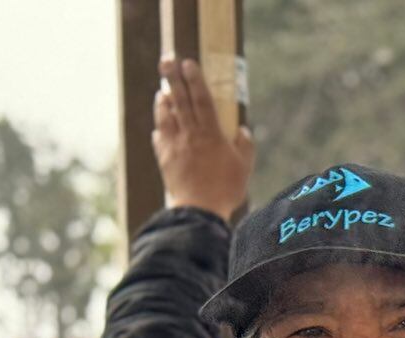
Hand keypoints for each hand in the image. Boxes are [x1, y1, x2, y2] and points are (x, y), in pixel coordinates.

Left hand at [154, 56, 253, 218]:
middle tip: (166, 60)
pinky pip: (159, 136)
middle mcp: (190, 135)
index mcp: (211, 134)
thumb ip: (245, 146)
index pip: (202, 100)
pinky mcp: (164, 157)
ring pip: (165, 115)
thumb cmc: (226, 189)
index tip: (189, 64)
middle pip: (179, 100)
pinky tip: (161, 123)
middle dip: (172, 78)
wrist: (199, 210)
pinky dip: (160, 126)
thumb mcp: (244, 168)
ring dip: (163, 100)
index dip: (195, 80)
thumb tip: (243, 130)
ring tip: (163, 91)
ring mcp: (174, 145)